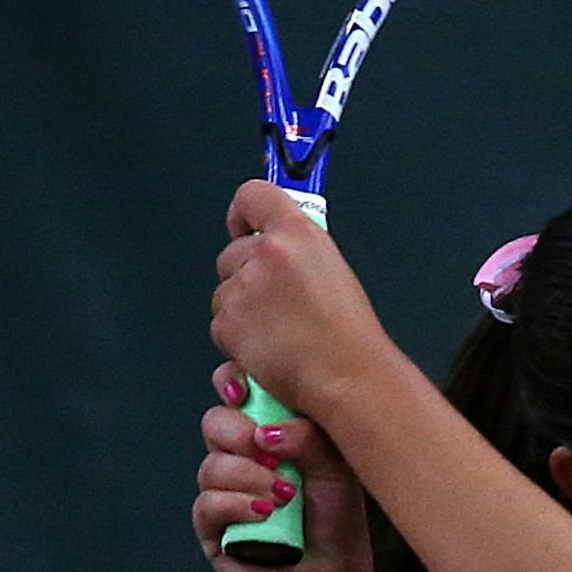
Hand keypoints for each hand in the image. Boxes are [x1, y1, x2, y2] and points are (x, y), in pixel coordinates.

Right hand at [196, 361, 374, 571]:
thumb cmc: (337, 515)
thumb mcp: (336, 467)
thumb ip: (309, 437)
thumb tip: (267, 432)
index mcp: (271, 431)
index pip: (237, 391)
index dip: (232, 382)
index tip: (244, 391)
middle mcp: (242, 456)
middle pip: (214, 422)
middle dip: (237, 432)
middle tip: (266, 450)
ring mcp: (223, 489)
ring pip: (211, 464)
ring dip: (247, 476)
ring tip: (283, 495)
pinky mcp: (212, 525)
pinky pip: (207, 503)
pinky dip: (236, 505)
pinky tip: (265, 514)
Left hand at [210, 180, 394, 419]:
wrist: (347, 376)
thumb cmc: (349, 334)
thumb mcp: (333, 272)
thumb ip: (298, 250)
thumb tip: (276, 243)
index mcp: (298, 233)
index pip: (253, 196)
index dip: (244, 212)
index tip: (248, 224)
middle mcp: (266, 253)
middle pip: (232, 253)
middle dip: (246, 275)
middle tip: (278, 302)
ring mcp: (243, 289)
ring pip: (224, 293)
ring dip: (242, 311)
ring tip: (281, 331)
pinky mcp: (227, 323)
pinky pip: (222, 325)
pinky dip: (239, 340)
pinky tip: (269, 349)